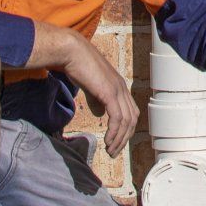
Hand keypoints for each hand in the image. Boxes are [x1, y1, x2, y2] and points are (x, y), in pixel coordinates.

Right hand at [34, 23, 138, 156]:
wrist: (72, 52)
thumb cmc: (78, 66)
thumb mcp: (91, 86)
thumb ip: (97, 99)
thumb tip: (100, 113)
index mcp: (119, 86)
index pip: (131, 112)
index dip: (126, 129)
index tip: (116, 142)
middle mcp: (122, 88)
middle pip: (132, 119)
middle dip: (124, 138)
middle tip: (114, 152)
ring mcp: (117, 89)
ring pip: (126, 121)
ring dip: (119, 139)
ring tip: (110, 151)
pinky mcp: (109, 92)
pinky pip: (117, 118)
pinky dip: (114, 132)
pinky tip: (107, 141)